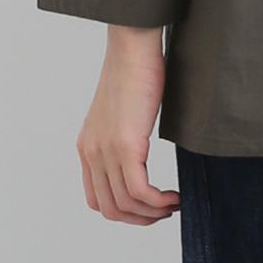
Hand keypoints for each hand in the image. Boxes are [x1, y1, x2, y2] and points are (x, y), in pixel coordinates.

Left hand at [75, 25, 179, 224]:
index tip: (149, 206)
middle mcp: (91, 153)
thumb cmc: (135, 68)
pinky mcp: (126, 145)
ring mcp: (106, 151)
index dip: (124, 211)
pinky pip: (140, 191)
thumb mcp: (123, 109)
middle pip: (110, 209)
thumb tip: (141, 149)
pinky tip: (174, 196)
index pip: (97, 198)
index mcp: (87, 146)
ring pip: (126, 204)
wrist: (133, 44)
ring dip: (152, 213)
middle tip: (165, 211)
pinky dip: (158, 201)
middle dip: (139, 219)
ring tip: (174, 204)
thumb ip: (124, 132)